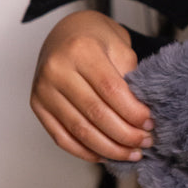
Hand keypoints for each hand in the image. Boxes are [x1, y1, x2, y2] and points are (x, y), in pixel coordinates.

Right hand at [30, 10, 153, 161]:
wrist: (67, 32)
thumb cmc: (98, 39)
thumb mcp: (119, 47)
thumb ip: (129, 78)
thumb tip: (142, 117)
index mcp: (81, 50)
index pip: (110, 89)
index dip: (132, 111)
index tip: (150, 123)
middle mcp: (57, 70)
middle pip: (95, 113)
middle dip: (124, 134)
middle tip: (146, 142)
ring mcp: (43, 90)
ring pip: (79, 130)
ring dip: (108, 148)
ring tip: (131, 154)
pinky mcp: (37, 106)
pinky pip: (61, 137)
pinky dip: (85, 151)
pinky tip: (106, 155)